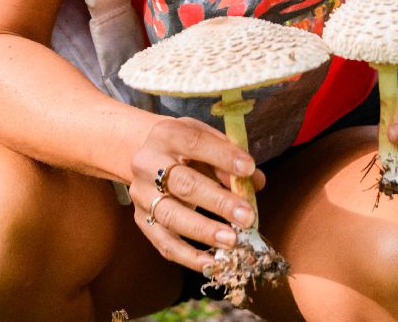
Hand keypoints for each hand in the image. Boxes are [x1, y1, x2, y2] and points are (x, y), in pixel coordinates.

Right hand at [127, 117, 266, 273]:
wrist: (148, 155)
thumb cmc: (187, 148)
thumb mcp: (206, 140)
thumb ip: (230, 157)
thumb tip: (256, 181)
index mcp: (166, 134)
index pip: (195, 143)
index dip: (223, 156)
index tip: (249, 169)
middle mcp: (148, 163)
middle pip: (183, 184)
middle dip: (218, 202)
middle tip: (247, 217)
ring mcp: (141, 194)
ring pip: (172, 216)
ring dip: (204, 231)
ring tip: (233, 241)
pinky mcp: (141, 219)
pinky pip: (164, 243)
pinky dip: (189, 256)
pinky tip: (212, 264)